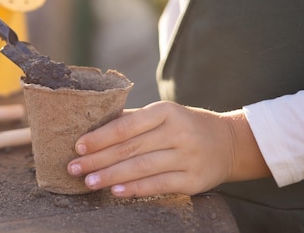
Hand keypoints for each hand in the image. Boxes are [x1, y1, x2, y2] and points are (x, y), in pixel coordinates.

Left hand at [67, 101, 270, 196]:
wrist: (230, 143)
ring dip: (111, 176)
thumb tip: (92, 131)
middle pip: (130, 148)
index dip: (100, 137)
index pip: (126, 126)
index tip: (78, 146)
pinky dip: (135, 189)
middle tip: (74, 168)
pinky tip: (116, 191)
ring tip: (89, 182)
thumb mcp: (162, 115)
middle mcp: (178, 132)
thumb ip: (132, 121)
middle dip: (98, 159)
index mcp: (165, 111)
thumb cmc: (183, 126)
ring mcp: (187, 157)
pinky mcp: (194, 180)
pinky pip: (159, 185)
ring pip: (142, 168)